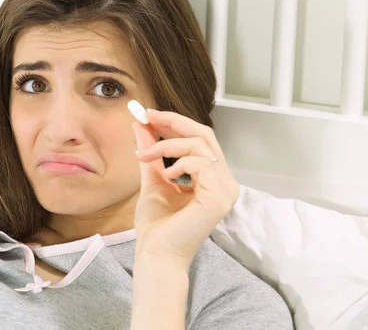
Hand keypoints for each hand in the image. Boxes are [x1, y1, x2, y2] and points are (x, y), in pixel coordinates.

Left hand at [132, 108, 239, 267]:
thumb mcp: (152, 178)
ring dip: (167, 145)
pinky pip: (201, 163)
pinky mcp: (219, 197)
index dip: (175, 123)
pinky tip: (166, 175)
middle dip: (173, 122)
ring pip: (201, 145)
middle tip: (148, 116)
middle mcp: (225, 182)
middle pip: (204, 135)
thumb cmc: (156, 225)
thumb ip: (152, 152)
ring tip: (145, 156)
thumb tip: (141, 125)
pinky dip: (179, 162)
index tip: (149, 114)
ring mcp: (226, 189)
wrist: (155, 253)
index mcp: (212, 178)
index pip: (200, 140)